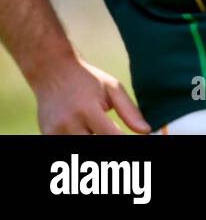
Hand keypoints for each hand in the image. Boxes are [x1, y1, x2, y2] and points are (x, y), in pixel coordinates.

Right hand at [32, 56, 150, 134]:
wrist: (52, 72)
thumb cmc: (87, 79)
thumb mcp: (112, 88)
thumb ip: (129, 111)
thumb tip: (146, 131)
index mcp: (88, 110)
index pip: (111, 137)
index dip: (125, 141)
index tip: (135, 141)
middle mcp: (68, 124)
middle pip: (94, 145)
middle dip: (107, 141)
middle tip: (111, 130)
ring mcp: (54, 132)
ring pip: (81, 147)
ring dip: (92, 140)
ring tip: (95, 126)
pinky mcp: (47, 136)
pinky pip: (67, 145)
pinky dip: (80, 138)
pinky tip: (84, 129)